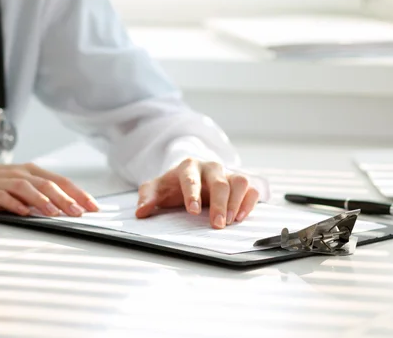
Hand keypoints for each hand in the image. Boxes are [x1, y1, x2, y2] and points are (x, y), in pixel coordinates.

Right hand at [0, 162, 99, 216]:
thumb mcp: (19, 186)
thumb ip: (40, 195)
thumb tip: (67, 209)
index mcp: (31, 172)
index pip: (60, 181)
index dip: (78, 193)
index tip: (93, 207)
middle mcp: (21, 174)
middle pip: (48, 184)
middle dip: (65, 199)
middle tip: (79, 213)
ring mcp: (4, 181)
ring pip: (29, 188)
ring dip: (44, 201)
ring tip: (56, 213)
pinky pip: (4, 196)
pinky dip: (16, 204)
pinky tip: (25, 213)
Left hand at [135, 158, 259, 228]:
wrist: (189, 175)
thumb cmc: (173, 185)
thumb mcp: (156, 189)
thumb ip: (147, 197)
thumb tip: (141, 211)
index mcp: (188, 167)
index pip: (191, 179)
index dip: (193, 194)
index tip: (193, 211)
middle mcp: (210, 168)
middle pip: (219, 182)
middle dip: (219, 204)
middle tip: (217, 224)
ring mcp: (227, 174)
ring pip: (239, 181)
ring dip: (237, 202)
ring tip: (230, 221)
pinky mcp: (239, 183)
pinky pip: (251, 189)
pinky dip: (250, 202)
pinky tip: (240, 217)